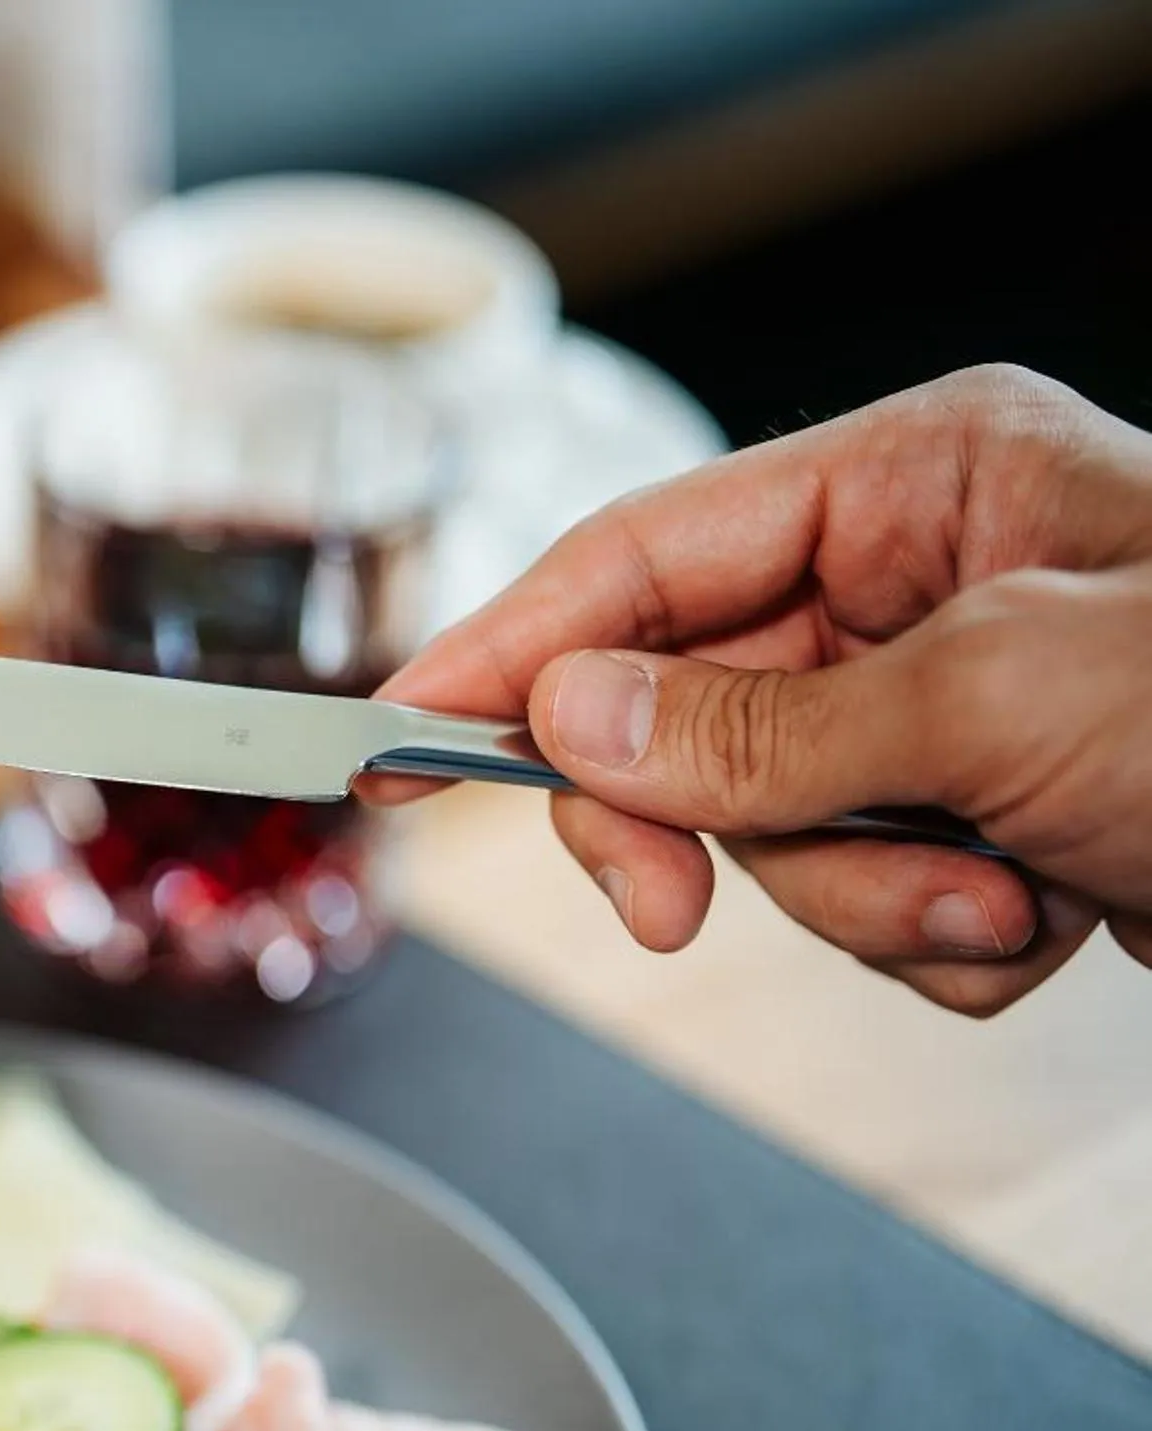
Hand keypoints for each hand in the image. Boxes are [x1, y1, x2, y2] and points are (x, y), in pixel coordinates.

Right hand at [375, 364, 1151, 1013]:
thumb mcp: (994, 704)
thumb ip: (755, 724)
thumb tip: (565, 720)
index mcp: (921, 480)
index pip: (643, 556)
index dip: (502, 647)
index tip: (386, 731)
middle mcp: (921, 579)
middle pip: (684, 713)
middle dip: (711, 829)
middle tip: (678, 913)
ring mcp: (951, 706)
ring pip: (774, 833)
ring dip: (867, 904)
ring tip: (1001, 901)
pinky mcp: (987, 817)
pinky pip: (868, 899)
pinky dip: (941, 943)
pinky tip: (1051, 920)